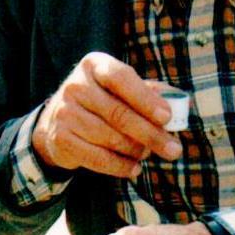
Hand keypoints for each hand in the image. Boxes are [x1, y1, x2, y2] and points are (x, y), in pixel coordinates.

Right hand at [31, 53, 179, 178]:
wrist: (57, 121)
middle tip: (173, 150)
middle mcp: (75, 86)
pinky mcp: (60, 139)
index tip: (167, 118)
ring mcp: (64, 113)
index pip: (121, 79)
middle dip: (150, 134)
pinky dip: (120, 166)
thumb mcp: (121, 89)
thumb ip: (148, 93)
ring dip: (136, 151)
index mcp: (95, 65)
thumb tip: (177, 105)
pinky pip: (97, 158)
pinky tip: (134, 168)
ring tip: (148, 155)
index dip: (146, 99)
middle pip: (118, 113)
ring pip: (109, 138)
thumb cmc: (102, 101)